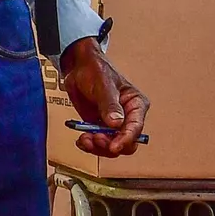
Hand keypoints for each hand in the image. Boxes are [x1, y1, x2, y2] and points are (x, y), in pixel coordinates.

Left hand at [58, 37, 148, 157]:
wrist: (78, 68)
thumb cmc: (96, 70)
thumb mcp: (104, 85)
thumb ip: (110, 105)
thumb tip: (117, 123)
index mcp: (136, 105)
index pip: (136, 128)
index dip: (126, 139)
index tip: (114, 146)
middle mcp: (127, 117)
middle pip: (126, 143)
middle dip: (110, 145)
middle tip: (96, 138)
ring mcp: (113, 124)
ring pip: (111, 147)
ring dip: (98, 147)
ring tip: (85, 139)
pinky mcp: (99, 127)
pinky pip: (98, 144)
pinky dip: (89, 145)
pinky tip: (82, 140)